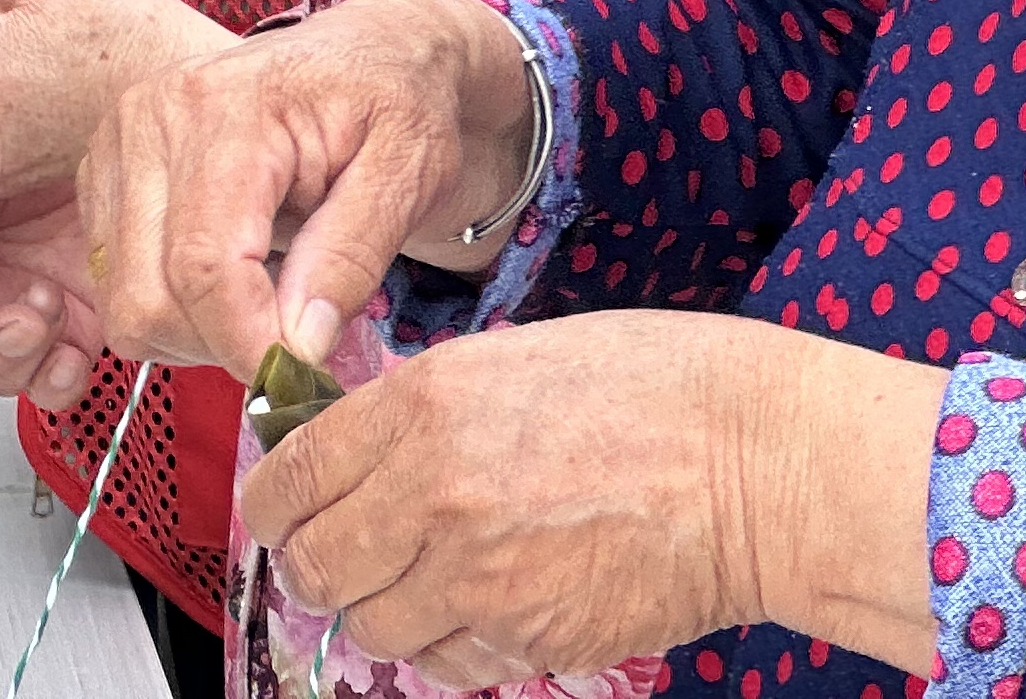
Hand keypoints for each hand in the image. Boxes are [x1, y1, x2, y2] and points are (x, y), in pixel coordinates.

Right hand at [81, 0, 532, 374]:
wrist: (375, 51)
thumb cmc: (399, 103)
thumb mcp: (408, 175)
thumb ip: (350, 259)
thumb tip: (297, 349)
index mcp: (224, 110)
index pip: (204, 265)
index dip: (250, 345)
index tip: (305, 378)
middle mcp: (150, 118)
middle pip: (146, 294)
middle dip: (222, 345)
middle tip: (292, 340)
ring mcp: (117, 142)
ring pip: (121, 299)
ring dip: (193, 329)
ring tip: (265, 297)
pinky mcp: (106, 169)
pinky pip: (112, 280)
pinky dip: (169, 302)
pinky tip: (230, 274)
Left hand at [243, 310, 796, 688]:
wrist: (753, 463)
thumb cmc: (644, 392)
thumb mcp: (495, 362)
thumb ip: (408, 413)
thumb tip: (344, 452)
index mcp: (417, 410)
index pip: (288, 479)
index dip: (271, 504)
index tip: (279, 512)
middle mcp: (433, 498)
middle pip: (313, 568)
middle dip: (314, 566)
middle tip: (339, 554)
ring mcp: (481, 579)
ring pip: (373, 629)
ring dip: (381, 612)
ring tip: (418, 583)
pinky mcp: (532, 639)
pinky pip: (450, 663)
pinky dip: (448, 647)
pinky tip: (479, 608)